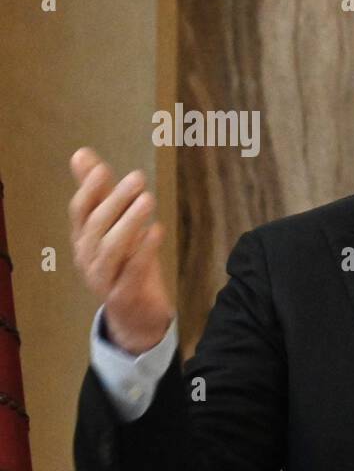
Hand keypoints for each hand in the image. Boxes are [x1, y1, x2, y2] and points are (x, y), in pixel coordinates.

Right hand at [68, 147, 174, 353]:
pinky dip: (143, 250)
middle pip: (96, 226)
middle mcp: (87, 257)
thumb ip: (100, 192)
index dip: (89, 189)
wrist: (135, 316)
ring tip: (148, 200)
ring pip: (110, 248)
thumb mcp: (114, 226)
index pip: (80, 210)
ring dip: (129, 222)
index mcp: (83, 239)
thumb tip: (82, 154)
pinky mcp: (123, 295)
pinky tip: (156, 231)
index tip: (102, 167)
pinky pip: (131, 271)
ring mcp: (103, 278)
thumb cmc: (125, 265)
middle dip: (115, 200)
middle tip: (138, 179)